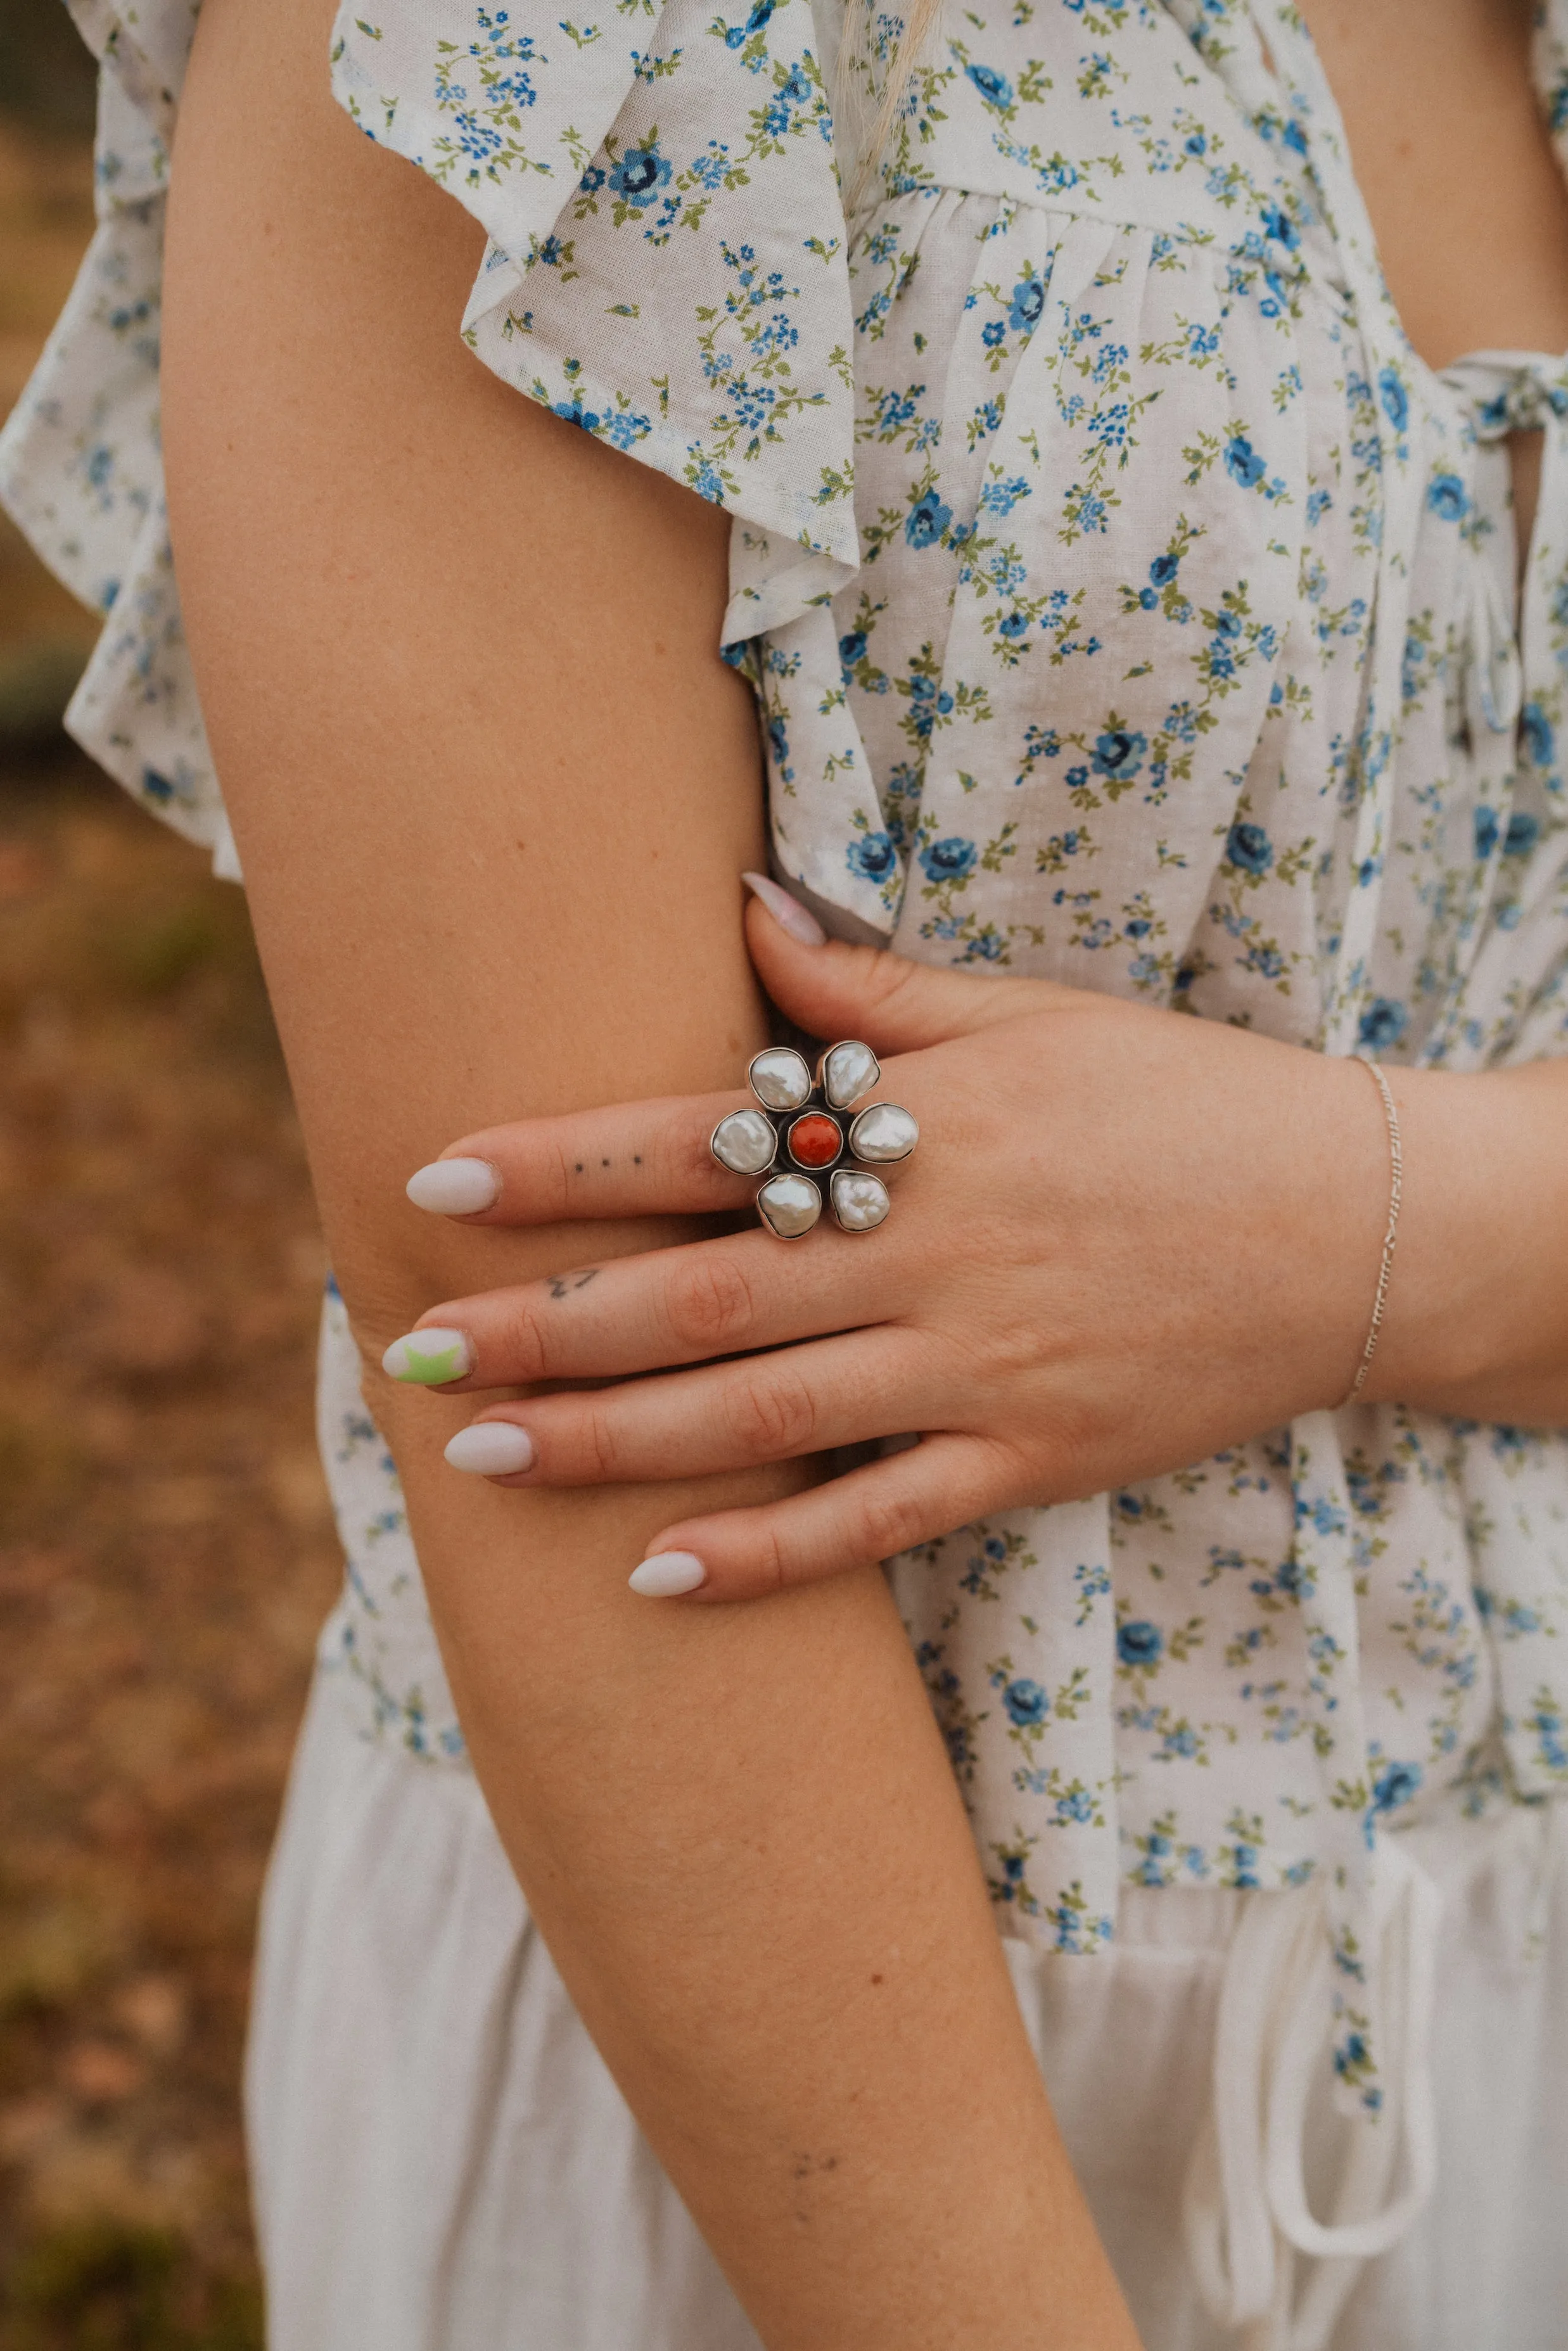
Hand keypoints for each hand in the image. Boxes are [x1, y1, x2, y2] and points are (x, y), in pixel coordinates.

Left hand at [382, 885, 1401, 1600]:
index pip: (705, 1141)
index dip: (565, 1165)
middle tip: (415, 1348)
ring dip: (612, 1443)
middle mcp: (933, 1252)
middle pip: (702, 1295)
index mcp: (924, 1129)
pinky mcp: (1030, 1461)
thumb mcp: (1033, 1015)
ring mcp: (979, 1370)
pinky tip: (658, 1576)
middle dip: (545, 1326)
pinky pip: (877, 1521)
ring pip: (761, 1415)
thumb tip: (738, 909)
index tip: (440, 1180)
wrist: (1351, 1225)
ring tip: (486, 1458)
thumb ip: (874, 987)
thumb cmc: (1180, 1101)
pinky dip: (767, 1557)